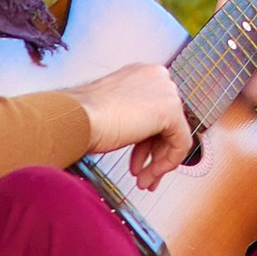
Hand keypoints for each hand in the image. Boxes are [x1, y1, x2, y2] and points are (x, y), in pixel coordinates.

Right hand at [72, 59, 193, 192]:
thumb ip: (133, 118)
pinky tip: (150, 174)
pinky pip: (181, 143)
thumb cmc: (83, 117)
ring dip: (158, 163)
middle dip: (154, 155)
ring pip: (174, 135)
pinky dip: (167, 163)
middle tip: (143, 174)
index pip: (155, 112)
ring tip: (143, 181)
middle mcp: (157, 77)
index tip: (138, 161)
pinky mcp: (170, 109)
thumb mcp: (113, 114)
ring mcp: (165, 91)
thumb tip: (143, 138)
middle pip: (166, 124)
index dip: (147, 142)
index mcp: (142, 75)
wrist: (76, 118)